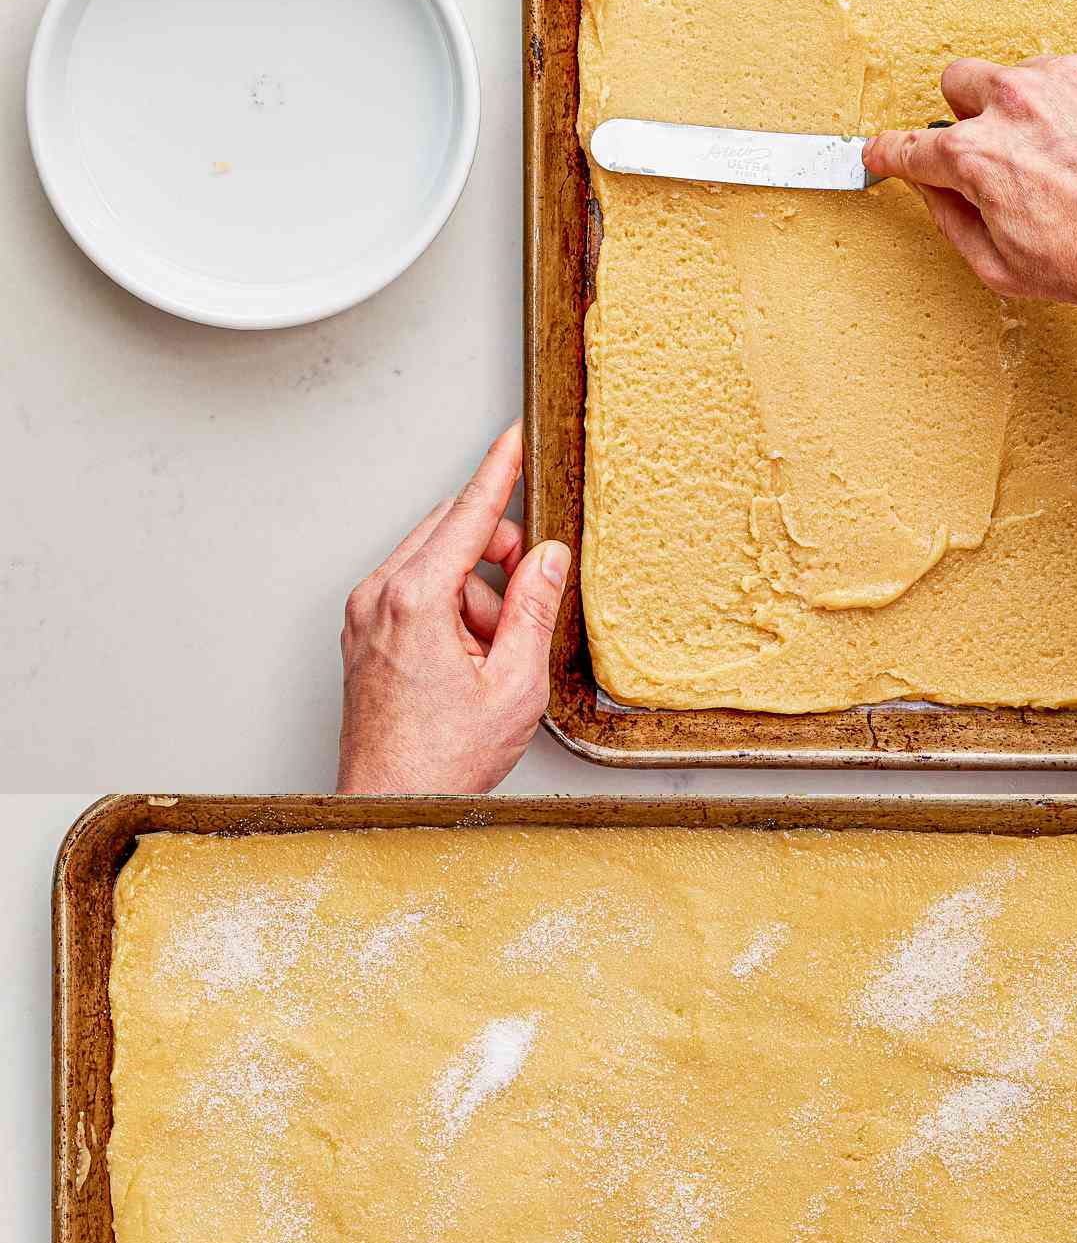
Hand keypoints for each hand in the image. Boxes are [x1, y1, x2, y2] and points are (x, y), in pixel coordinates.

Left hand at [336, 423, 568, 794]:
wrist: (390, 804)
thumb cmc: (442, 760)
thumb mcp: (515, 684)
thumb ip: (533, 609)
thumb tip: (548, 558)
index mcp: (414, 602)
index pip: (467, 516)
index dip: (498, 473)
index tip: (513, 438)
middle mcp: (378, 598)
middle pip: (447, 532)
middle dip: (495, 552)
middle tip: (526, 595)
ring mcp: (363, 615)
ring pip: (432, 563)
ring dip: (472, 591)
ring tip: (489, 656)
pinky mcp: (361, 633)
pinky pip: (413, 593)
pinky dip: (448, 611)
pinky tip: (465, 659)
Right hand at [862, 41, 1076, 328]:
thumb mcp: (1001, 267)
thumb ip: (952, 222)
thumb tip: (935, 192)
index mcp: (978, 155)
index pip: (912, 146)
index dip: (894, 152)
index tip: (888, 151)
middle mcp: (1018, 102)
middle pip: (963, 80)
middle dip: (972, 113)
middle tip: (1005, 150)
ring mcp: (1072, 74)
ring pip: (1032, 75)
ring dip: (1043, 107)